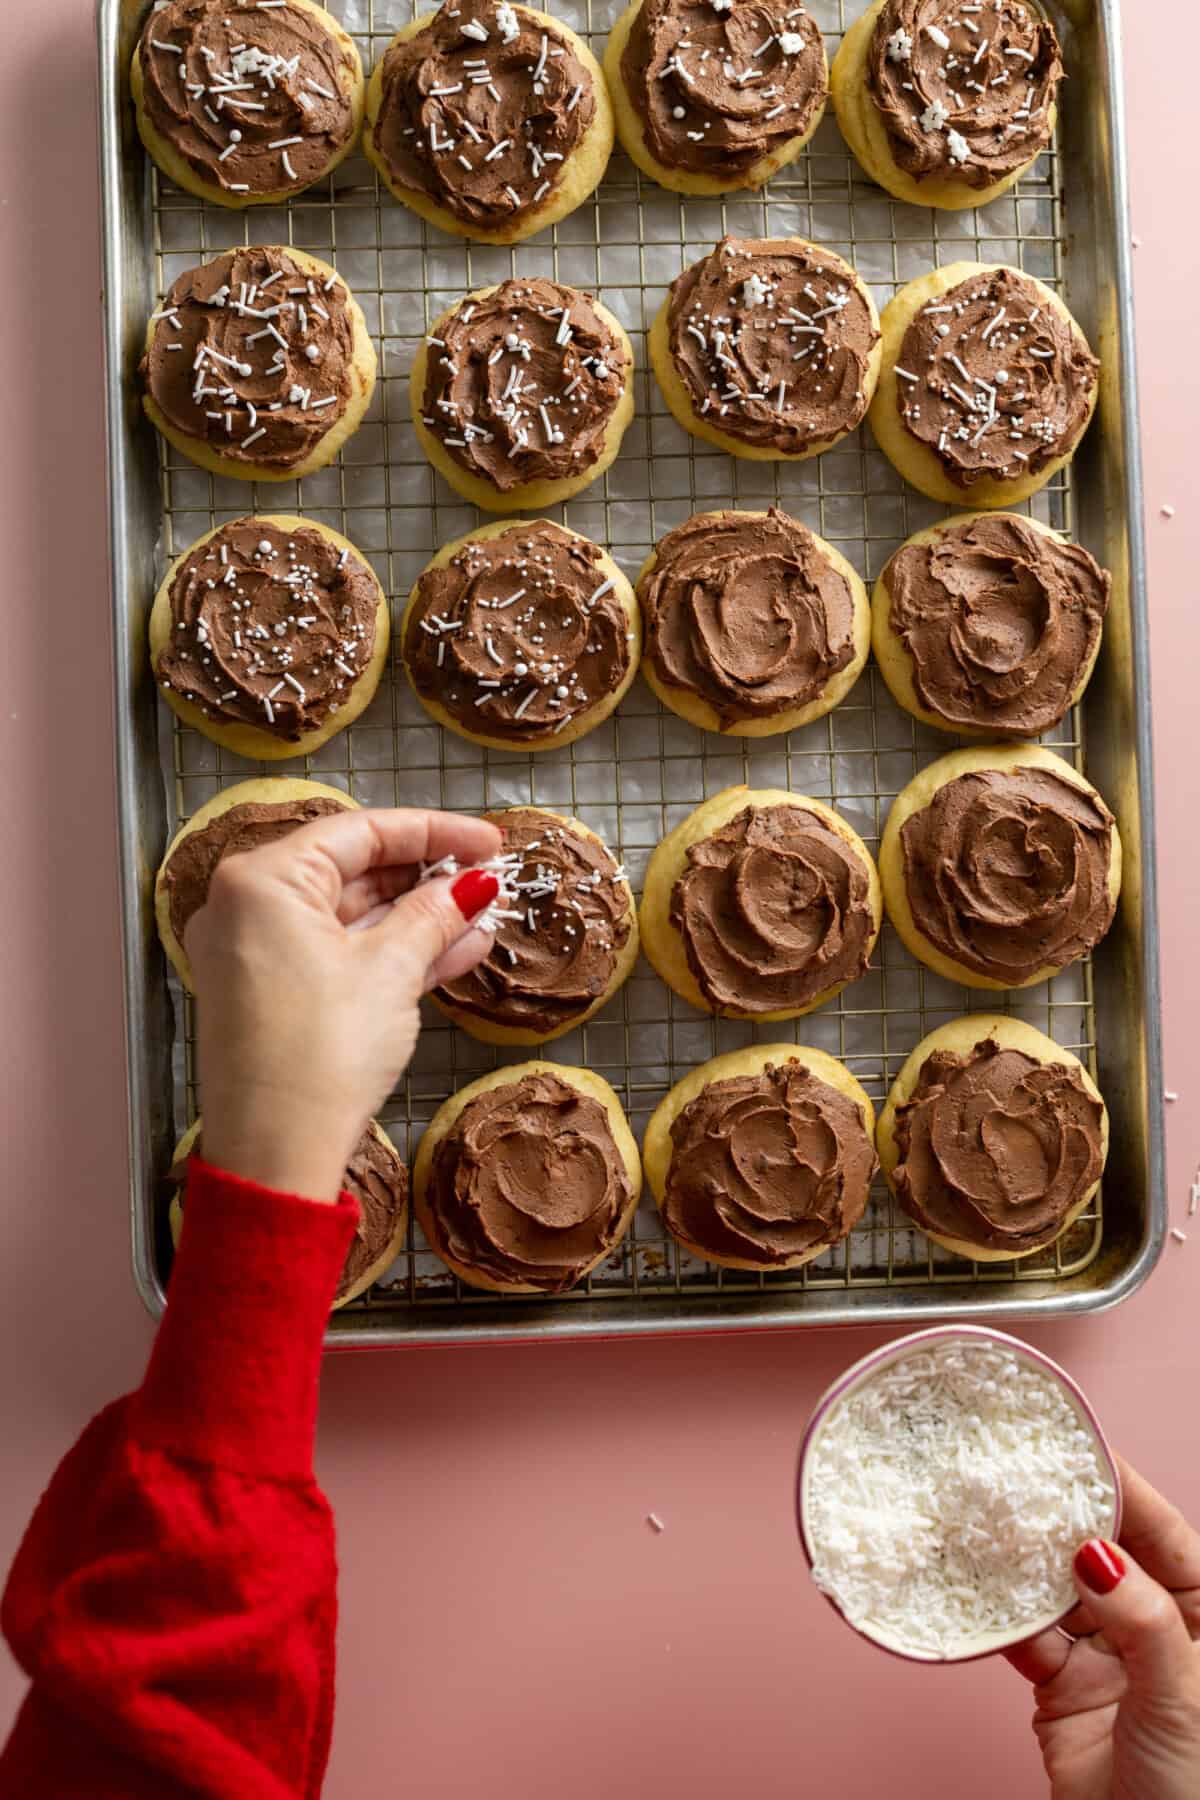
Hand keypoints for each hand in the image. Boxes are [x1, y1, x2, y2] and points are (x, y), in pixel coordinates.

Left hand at [184, 807, 502, 1201]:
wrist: (274, 1155)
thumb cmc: (319, 1054)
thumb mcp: (391, 971)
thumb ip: (434, 915)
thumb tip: (473, 884)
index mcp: (262, 880)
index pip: (360, 832)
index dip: (434, 832)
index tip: (488, 840)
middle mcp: (246, 907)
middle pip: (352, 871)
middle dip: (427, 879)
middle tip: (489, 879)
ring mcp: (254, 953)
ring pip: (350, 918)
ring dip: (418, 919)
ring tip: (484, 918)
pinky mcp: (270, 995)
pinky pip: (337, 955)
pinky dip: (390, 953)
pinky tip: (455, 952)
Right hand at [1006, 1454, 1199, 1798]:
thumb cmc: (1196, 1794)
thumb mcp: (1184, 1699)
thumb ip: (1142, 1621)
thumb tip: (1096, 1549)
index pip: (1166, 1538)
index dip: (1125, 1491)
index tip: (1082, 1449)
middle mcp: (1158, 1632)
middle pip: (1105, 1555)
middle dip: (1063, 1518)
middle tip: (1020, 1475)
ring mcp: (1110, 1662)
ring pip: (1060, 1593)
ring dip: (1025, 1565)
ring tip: (989, 1523)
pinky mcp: (1065, 1693)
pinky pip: (1028, 1640)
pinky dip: (1002, 1619)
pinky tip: (979, 1590)